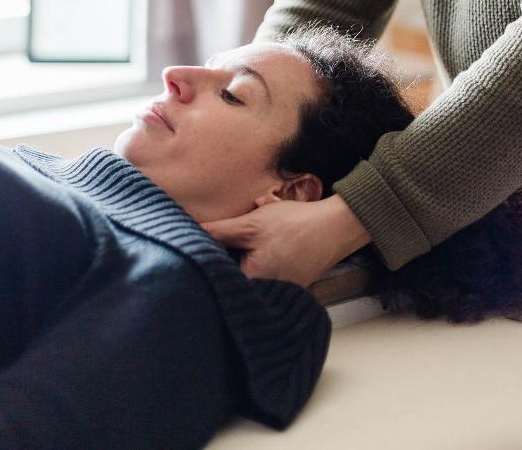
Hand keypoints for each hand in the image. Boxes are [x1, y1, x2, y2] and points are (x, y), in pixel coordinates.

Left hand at [202, 194, 370, 285]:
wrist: (334, 227)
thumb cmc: (295, 225)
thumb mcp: (251, 224)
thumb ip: (218, 231)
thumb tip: (187, 232)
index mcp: (252, 284)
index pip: (215, 282)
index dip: (201, 269)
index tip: (190, 255)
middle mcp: (264, 297)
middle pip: (229, 287)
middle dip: (216, 271)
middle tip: (207, 252)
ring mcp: (276, 296)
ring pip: (244, 286)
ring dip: (234, 270)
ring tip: (229, 252)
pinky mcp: (284, 289)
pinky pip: (259, 284)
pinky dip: (251, 271)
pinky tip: (249, 256)